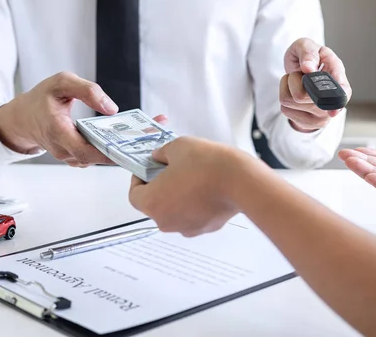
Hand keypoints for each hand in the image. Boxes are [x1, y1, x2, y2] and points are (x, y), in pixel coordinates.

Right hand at [0, 72, 166, 166]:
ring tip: (152, 132)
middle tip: (155, 133)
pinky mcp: (79, 157)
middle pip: (101, 156)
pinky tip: (136, 136)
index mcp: (59, 132)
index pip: (88, 150)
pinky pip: (100, 154)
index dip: (111, 149)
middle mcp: (66, 150)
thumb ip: (86, 91)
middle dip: (129, 146)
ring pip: (103, 157)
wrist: (23, 118)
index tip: (134, 143)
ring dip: (126, 146)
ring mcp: (73, 157)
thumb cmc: (41, 99)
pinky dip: (117, 146)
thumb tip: (112, 109)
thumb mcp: (61, 82)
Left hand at [129, 137, 259, 236]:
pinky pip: (194, 215)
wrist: (241, 181)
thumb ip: (162, 153)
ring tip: (191, 177)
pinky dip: (195, 204)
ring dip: (178, 196)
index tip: (147, 169)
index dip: (138, 180)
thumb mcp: (177, 147)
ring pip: (175, 211)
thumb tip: (159, 157)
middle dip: (159, 187)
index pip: (134, 195)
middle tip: (170, 169)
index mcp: (152, 203)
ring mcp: (187, 227)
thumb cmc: (208, 166)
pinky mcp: (206, 228)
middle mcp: (166, 221)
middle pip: (155, 205)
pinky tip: (205, 187)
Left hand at [280, 38, 351, 132]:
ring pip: (290, 101)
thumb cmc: (306, 58)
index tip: (333, 110)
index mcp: (338, 75)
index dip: (338, 100)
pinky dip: (284, 96)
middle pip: (301, 95)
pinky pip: (285, 110)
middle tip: (302, 72)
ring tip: (299, 81)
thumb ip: (308, 53)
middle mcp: (333, 98)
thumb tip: (309, 68)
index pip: (342, 91)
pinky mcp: (308, 122)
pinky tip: (294, 92)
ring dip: (288, 86)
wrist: (300, 73)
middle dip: (294, 79)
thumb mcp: (305, 46)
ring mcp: (322, 113)